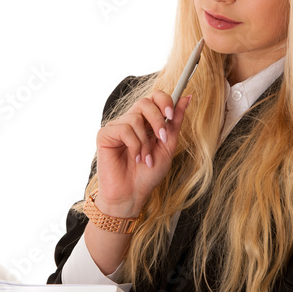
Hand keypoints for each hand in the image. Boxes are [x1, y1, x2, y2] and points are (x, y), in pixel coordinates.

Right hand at [94, 90, 192, 216]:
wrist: (132, 194)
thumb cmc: (148, 174)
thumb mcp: (168, 146)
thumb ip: (175, 123)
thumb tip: (187, 98)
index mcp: (147, 122)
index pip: (154, 97)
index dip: (164, 100)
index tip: (171, 114)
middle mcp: (131, 121)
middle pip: (145, 102)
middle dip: (157, 120)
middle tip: (161, 139)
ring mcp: (117, 127)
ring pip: (135, 118)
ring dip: (145, 142)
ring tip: (145, 158)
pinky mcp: (105, 134)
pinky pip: (124, 129)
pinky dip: (134, 145)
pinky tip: (134, 157)